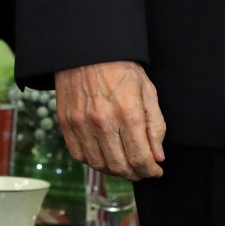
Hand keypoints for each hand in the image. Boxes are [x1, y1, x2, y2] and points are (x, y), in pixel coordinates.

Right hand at [55, 61, 166, 179]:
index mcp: (127, 112)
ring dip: (115, 171)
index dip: (150, 171)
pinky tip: (104, 155)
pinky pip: (80, 155)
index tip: (155, 171)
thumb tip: (158, 157)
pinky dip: (94, 161)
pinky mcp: (66, 123)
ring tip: (124, 164)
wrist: (87, 50)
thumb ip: (156, 125)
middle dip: (135, 175)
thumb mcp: (147, 90)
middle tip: (142, 171)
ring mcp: (82, 124)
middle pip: (120, 166)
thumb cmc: (121, 68)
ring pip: (99, 165)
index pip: (140, 158)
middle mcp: (103, 122)